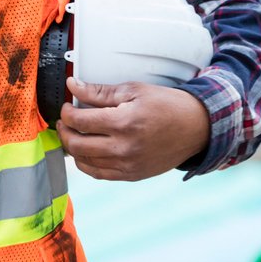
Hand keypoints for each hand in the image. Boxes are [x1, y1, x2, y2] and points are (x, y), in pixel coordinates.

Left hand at [57, 77, 210, 181]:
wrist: (195, 127)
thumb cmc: (167, 106)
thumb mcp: (134, 90)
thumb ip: (100, 91)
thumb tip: (74, 85)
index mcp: (124, 123)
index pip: (79, 121)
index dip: (66, 112)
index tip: (67, 106)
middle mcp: (124, 148)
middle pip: (76, 145)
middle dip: (64, 131)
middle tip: (65, 121)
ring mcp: (127, 165)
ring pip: (84, 162)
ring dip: (72, 148)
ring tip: (74, 135)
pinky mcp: (131, 175)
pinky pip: (98, 174)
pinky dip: (86, 163)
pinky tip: (86, 152)